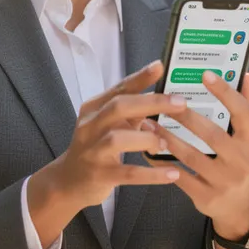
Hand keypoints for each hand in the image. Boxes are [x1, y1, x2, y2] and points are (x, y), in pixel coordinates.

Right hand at [40, 60, 184, 212]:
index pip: (119, 89)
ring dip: (147, 139)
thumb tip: (163, 95)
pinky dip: (151, 174)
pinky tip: (172, 174)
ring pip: (118, 139)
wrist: (68, 182)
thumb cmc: (96, 148)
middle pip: (119, 107)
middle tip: (180, 103)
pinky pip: (128, 173)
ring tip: (165, 144)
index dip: (140, 78)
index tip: (160, 66)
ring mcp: (93, 151)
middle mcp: (90, 126)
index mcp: (94, 109)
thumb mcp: (110, 125)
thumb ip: (132, 111)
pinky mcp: (99, 175)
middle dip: (151, 103)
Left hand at [143, 71, 248, 240]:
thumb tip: (246, 75)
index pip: (242, 112)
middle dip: (186, 117)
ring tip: (147, 124)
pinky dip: (162, 163)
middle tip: (165, 101)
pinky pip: (180, 177)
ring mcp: (224, 180)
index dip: (225, 92)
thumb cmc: (238, 160)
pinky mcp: (206, 196)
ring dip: (167, 138)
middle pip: (212, 134)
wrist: (240, 206)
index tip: (205, 75)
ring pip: (191, 156)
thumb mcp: (246, 138)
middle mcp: (241, 160)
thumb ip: (244, 106)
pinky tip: (148, 150)